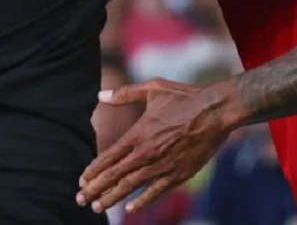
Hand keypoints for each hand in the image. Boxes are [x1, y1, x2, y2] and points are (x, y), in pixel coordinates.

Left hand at [76, 79, 234, 213]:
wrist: (216, 111)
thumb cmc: (185, 97)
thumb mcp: (153, 89)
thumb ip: (125, 94)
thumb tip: (100, 95)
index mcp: (138, 134)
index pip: (108, 158)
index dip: (93, 171)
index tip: (82, 180)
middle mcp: (146, 153)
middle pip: (115, 176)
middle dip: (95, 189)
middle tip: (80, 200)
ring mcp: (162, 166)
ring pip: (131, 187)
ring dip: (112, 198)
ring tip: (97, 207)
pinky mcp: (178, 174)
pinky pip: (156, 191)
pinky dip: (142, 201)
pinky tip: (130, 209)